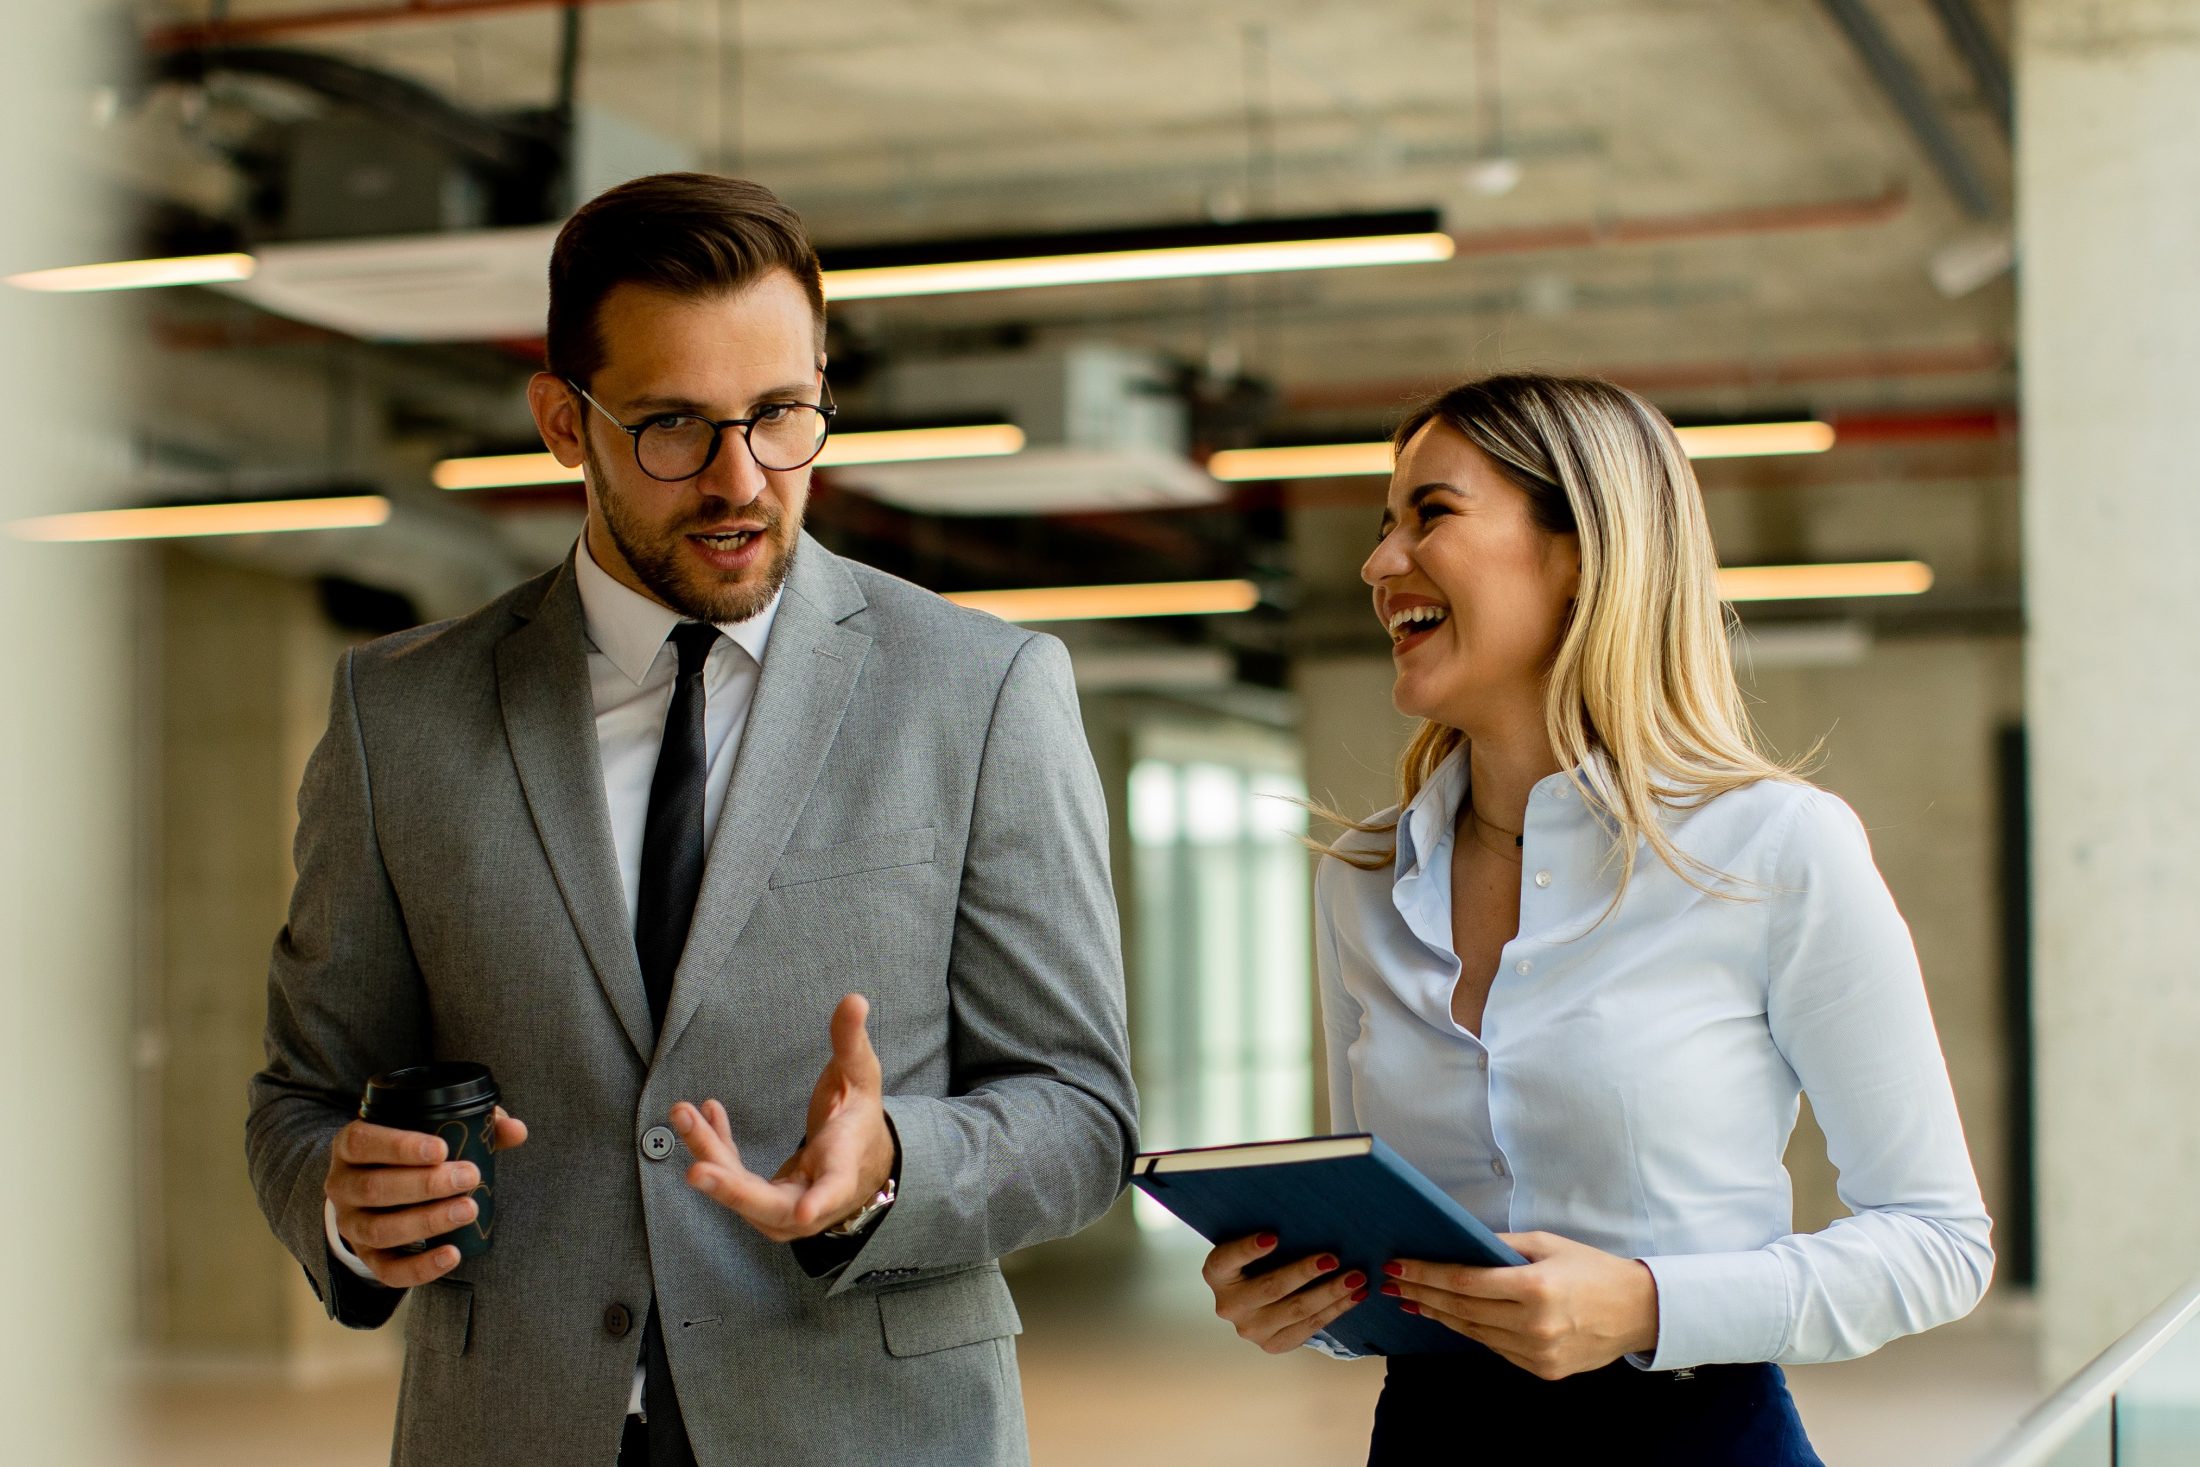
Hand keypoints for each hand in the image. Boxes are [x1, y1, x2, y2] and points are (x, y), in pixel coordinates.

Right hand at [324, 1107, 527, 1287]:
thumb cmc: (412, 1151)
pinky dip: (420, 1268)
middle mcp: (342, 1185)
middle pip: (374, 1188)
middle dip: (425, 1185)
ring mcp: (350, 1224)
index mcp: (351, 1146)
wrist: (377, 1184)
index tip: (442, 1149)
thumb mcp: (432, 1130)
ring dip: (426, 1221)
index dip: (399, 1146)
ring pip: (379, 1229)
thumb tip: (516, 1130)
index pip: (363, 1142)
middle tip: (469, 1176)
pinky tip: (452, 1255)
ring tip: (468, 1210)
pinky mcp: (366, 1257)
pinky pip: (387, 1271)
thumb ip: (475, 1125)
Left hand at [675, 993, 896, 1242]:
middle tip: (696, 1168)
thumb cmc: (860, 1119)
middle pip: (768, 1202)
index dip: (819, 1201)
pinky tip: (705, 1115)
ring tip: (682, 1113)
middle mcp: (811, 1202)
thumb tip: (854, 999)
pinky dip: (716, 1149)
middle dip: (730, 1187)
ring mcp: (783, 1210)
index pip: (834, 1189)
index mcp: (843, 1171)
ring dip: (708, 1153)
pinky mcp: (762, 1205)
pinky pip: (732, 1182)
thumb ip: (851, 1043)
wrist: (858, 1164)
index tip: (802, 1213)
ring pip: (740, 1192)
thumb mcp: (862, 1078)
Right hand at [1201, 1232, 1367, 1353]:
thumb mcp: (1250, 1246)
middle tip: (1333, 1258)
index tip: (1273, 1237)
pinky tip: (1354, 1297)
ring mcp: (1250, 1329)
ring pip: (1296, 1311)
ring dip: (1330, 1293)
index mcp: (1216, 1273)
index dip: (1249, 1249)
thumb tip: (1309, 1221)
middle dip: (1306, 1272)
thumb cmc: (1258, 1261)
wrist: (1252, 1301)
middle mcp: (1228, 1305)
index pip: (1227, 1258)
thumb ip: (1267, 1238)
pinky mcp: (1271, 1345)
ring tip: (1356, 1278)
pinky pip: (1309, 1328)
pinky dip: (1335, 1310)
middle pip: (1271, 1288)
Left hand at [1382, 1231, 1658, 1378]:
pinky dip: (1471, 1331)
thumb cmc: (1591, 1269)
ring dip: (1440, 1315)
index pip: (1466, 1282)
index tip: (1399, 1265)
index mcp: (1535, 1287)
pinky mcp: (1542, 1370)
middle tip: (1393, 1282)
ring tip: (1414, 1300)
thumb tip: (1459, 1242)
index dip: (1427, 1273)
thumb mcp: (1547, 1243)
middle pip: (1463, 1310)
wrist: (1638, 1311)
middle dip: (1423, 1293)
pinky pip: (1496, 1348)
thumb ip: (1502, 1244)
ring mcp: (1538, 1353)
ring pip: (1474, 1333)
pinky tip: (1451, 1318)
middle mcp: (1534, 1324)